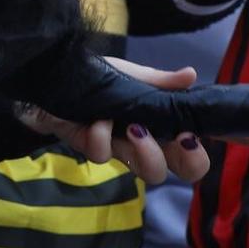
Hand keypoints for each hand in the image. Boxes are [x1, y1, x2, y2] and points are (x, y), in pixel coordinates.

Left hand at [19, 59, 210, 185]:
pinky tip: (99, 118)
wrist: (51, 76)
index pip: (186, 158)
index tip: (192, 136)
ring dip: (146, 150)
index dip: (197, 157)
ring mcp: (112, 148)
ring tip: (135, 126)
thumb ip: (158, 81)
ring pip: (142, 171)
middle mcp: (137, 145)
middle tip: (179, 138)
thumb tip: (191, 74)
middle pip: (171, 173)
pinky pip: (102, 153)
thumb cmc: (94, 80)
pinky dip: (102, 135)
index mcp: (154, 128)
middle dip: (184, 162)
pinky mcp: (87, 146)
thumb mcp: (129, 75)